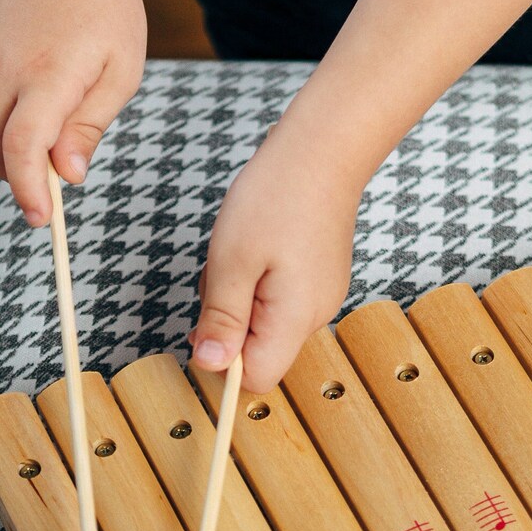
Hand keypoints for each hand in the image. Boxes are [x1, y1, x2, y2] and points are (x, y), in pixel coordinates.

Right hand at [0, 0, 146, 224]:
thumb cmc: (107, 15)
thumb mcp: (120, 74)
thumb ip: (89, 127)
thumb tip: (69, 176)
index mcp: (48, 76)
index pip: (24, 148)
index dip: (30, 191)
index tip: (41, 219)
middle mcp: (5, 70)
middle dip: (25, 179)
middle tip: (58, 186)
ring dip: (23, 141)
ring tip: (65, 101)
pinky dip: (14, 114)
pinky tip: (43, 81)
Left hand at [189, 126, 361, 393]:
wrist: (322, 152)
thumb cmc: (277, 198)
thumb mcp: (231, 262)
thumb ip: (221, 320)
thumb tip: (209, 365)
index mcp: (295, 319)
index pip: (257, 378)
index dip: (225, 361)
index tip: (209, 322)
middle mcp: (314, 316)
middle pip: (258, 350)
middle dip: (228, 320)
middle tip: (225, 273)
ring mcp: (319, 297)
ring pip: (263, 322)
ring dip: (239, 297)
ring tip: (242, 252)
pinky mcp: (317, 280)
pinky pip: (275, 299)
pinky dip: (256, 281)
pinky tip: (258, 247)